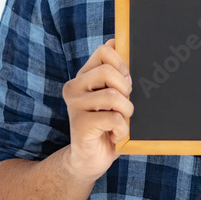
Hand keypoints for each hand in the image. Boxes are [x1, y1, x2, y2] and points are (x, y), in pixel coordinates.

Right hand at [61, 38, 133, 181]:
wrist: (92, 159)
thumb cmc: (108, 124)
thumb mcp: (114, 94)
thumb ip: (114, 71)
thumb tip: (115, 41)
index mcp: (84, 75)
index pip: (105, 51)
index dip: (123, 65)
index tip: (125, 83)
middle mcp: (74, 87)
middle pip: (109, 71)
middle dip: (126, 90)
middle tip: (123, 106)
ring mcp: (74, 106)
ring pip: (113, 96)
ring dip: (126, 112)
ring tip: (120, 122)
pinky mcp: (80, 124)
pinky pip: (114, 118)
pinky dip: (122, 129)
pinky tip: (114, 135)